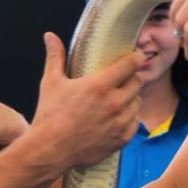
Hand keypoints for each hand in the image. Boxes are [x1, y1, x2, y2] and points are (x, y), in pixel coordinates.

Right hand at [30, 32, 142, 170]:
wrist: (50, 151)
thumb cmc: (50, 116)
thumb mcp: (51, 82)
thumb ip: (55, 57)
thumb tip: (50, 36)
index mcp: (99, 85)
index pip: (130, 65)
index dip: (136, 58)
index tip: (137, 56)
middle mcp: (114, 103)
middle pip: (137, 82)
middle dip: (131, 78)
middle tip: (122, 79)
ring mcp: (119, 122)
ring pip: (137, 103)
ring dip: (131, 99)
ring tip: (118, 99)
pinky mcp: (121, 139)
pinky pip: (134, 123)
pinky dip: (129, 119)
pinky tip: (117, 118)